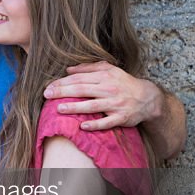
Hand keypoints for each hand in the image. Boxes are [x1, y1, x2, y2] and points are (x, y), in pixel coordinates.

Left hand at [44, 61, 161, 130]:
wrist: (147, 97)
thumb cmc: (123, 83)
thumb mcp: (110, 70)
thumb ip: (89, 68)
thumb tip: (68, 69)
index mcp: (105, 77)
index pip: (79, 78)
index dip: (63, 82)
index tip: (49, 86)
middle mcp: (109, 89)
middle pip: (82, 90)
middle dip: (63, 92)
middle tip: (47, 95)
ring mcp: (115, 104)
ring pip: (92, 106)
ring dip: (75, 108)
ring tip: (59, 109)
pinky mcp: (121, 117)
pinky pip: (106, 122)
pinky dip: (95, 125)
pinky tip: (82, 126)